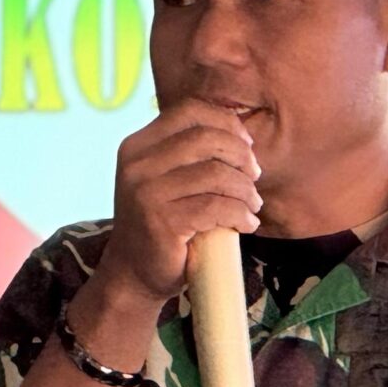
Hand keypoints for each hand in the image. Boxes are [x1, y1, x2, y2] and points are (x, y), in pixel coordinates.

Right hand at [93, 99, 262, 306]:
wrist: (134, 274)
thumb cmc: (162, 223)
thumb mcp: (166, 178)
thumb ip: (189, 153)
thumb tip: (242, 133)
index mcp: (138, 146)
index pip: (189, 111)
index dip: (227, 122)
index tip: (247, 146)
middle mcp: (137, 165)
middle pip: (207, 139)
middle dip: (242, 157)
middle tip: (254, 179)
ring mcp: (145, 193)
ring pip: (217, 174)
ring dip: (246, 191)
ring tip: (252, 206)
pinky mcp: (161, 222)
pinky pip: (217, 207)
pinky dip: (241, 215)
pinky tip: (246, 224)